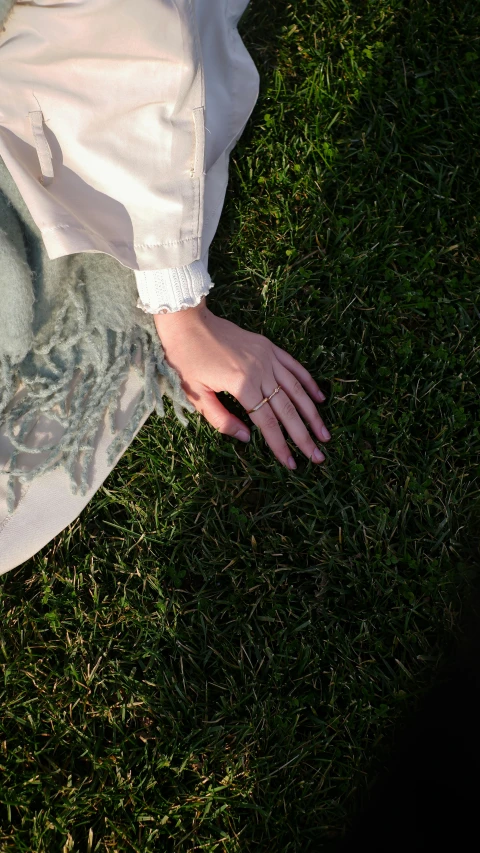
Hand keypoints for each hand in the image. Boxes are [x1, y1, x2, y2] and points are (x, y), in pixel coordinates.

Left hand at [154, 299, 329, 469]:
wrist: (188, 322)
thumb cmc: (186, 359)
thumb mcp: (195, 394)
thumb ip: (221, 419)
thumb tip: (247, 438)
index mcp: (241, 384)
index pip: (267, 422)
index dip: (280, 445)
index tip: (292, 464)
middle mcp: (260, 370)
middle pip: (287, 409)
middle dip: (304, 436)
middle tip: (318, 456)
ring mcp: (267, 357)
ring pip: (296, 389)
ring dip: (312, 414)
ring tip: (324, 434)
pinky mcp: (269, 347)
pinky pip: (294, 366)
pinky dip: (308, 383)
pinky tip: (320, 398)